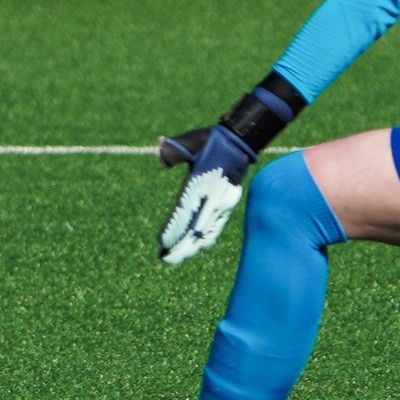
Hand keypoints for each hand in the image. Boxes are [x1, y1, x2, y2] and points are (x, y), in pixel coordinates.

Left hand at [156, 125, 256, 265]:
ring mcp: (223, 203)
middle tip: (165, 259)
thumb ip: (173, 150)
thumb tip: (159, 156)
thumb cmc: (211, 140)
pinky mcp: (228, 205)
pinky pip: (217, 227)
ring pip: (207, 232)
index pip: (185, 212)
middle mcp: (213, 197)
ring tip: (177, 258)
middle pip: (195, 229)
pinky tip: (198, 248)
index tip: (161, 242)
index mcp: (201, 183)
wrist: (240, 141)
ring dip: (192, 247)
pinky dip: (207, 239)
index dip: (173, 229)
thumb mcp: (190, 141)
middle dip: (181, 246)